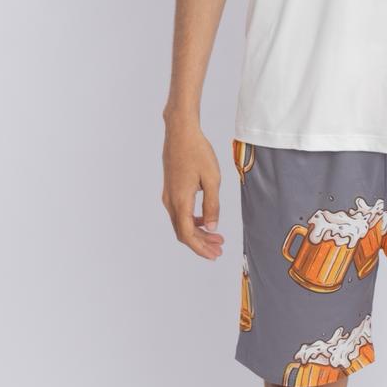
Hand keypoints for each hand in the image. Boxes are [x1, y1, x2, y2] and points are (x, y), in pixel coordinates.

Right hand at [161, 118, 224, 259]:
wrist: (180, 132)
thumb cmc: (198, 152)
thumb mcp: (212, 179)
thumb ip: (212, 205)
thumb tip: (213, 227)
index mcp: (180, 201)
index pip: (188, 234)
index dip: (201, 248)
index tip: (215, 254)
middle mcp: (170, 201)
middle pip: (183, 232)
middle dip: (201, 244)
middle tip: (219, 249)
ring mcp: (168, 195)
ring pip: (181, 223)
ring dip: (198, 233)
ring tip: (216, 237)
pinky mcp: (170, 189)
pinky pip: (180, 212)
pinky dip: (193, 221)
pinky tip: (206, 220)